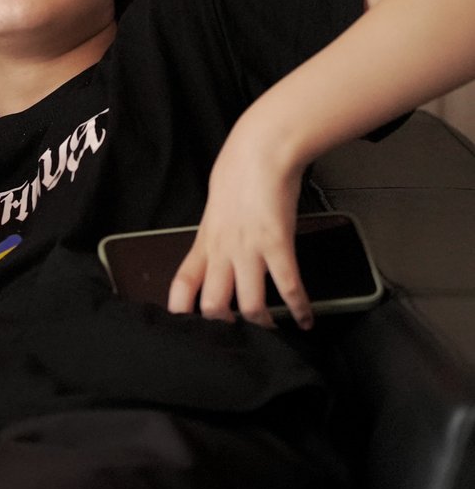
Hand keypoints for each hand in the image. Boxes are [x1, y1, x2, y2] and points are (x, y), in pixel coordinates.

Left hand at [167, 133, 310, 328]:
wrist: (259, 154)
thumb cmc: (238, 178)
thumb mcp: (216, 212)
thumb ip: (216, 238)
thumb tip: (219, 257)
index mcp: (204, 244)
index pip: (181, 284)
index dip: (180, 310)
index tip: (186, 328)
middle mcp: (222, 252)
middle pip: (212, 304)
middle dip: (224, 327)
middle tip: (237, 334)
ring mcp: (248, 250)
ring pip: (249, 304)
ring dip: (261, 324)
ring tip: (271, 330)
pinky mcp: (277, 244)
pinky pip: (288, 285)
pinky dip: (299, 308)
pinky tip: (306, 320)